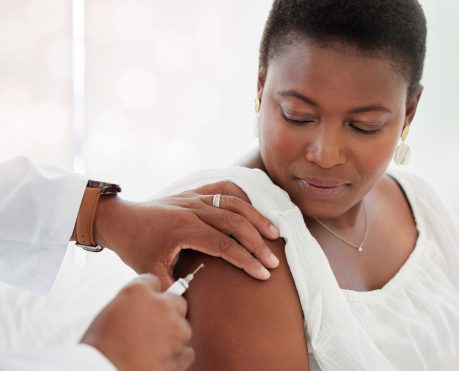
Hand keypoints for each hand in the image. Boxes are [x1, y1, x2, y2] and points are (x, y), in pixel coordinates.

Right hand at [81, 274, 192, 370]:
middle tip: (152, 326)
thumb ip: (131, 304)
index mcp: (138, 292)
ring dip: (172, 335)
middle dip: (168, 311)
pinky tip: (161, 359)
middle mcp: (161, 305)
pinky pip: (186, 351)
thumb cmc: (99, 347)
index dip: (149, 294)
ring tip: (151, 348)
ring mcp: (175, 328)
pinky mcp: (181, 351)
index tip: (146, 303)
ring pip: (183, 327)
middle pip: (176, 301)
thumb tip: (141, 307)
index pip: (153, 282)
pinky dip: (177, 355)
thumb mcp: (109, 314)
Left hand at [92, 181, 280, 286]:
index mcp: (184, 229)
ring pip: (235, 203)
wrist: (119, 219)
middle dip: (258, 243)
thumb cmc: (135, 247)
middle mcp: (193, 209)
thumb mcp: (150, 272)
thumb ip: (172, 287)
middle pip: (236, 223)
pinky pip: (224, 188)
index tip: (263, 274)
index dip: (246, 260)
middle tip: (274, 262)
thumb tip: (192, 305)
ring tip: (275, 234)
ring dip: (257, 218)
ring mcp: (195, 197)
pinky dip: (243, 196)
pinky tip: (254, 209)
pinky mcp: (195, 191)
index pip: (224, 244)